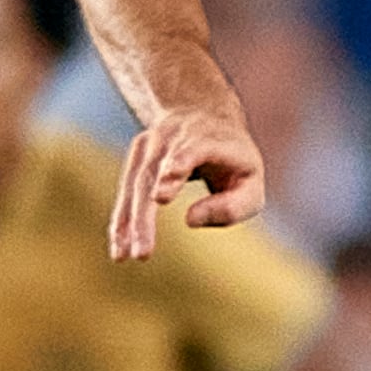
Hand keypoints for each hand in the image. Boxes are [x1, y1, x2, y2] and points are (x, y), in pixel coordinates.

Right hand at [109, 105, 267, 259]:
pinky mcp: (139, 154)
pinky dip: (122, 220)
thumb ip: (232, 207)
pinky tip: (119, 249)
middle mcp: (178, 136)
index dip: (178, 166)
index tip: (160, 197)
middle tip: (143, 252)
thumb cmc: (234, 162)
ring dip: (129, 222)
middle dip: (146, 214)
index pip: (195, 148)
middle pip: (156, 174)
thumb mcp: (250, 185)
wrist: (207, 115)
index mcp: (213, 139)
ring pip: (137, 183)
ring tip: (124, 255)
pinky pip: (127, 190)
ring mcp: (154, 142)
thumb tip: (190, 220)